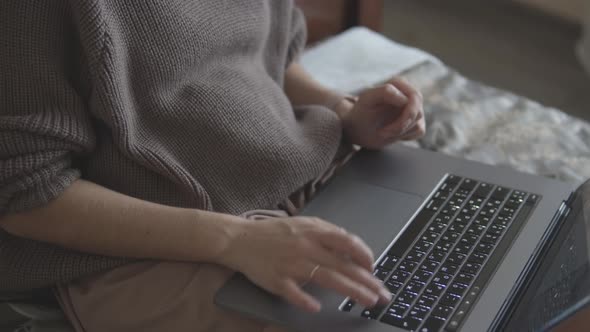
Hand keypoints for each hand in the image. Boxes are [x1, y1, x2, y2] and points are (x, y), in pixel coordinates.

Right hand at [219, 216, 390, 312]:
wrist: (240, 239)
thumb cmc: (275, 233)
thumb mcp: (303, 225)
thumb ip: (326, 235)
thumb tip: (352, 251)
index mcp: (313, 230)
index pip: (347, 242)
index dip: (365, 256)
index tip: (374, 269)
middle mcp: (305, 246)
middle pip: (342, 265)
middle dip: (366, 281)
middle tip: (383, 294)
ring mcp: (291, 263)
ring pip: (327, 278)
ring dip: (350, 291)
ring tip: (367, 301)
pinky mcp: (277, 279)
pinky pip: (294, 293)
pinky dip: (306, 301)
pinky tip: (317, 308)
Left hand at [340, 78, 424, 148]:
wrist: (358, 128)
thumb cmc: (362, 112)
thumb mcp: (367, 100)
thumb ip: (385, 92)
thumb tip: (405, 99)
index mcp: (399, 83)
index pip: (414, 99)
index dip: (402, 117)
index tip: (382, 129)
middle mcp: (409, 93)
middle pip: (418, 113)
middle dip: (400, 127)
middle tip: (383, 133)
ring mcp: (414, 107)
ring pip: (418, 124)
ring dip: (399, 133)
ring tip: (383, 132)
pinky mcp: (416, 121)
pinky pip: (419, 131)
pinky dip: (404, 136)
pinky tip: (391, 133)